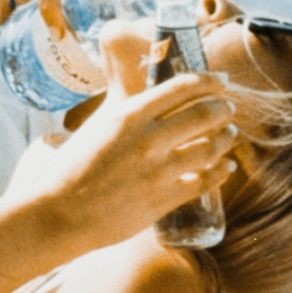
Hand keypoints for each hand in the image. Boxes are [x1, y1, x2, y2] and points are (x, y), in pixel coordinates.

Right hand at [8, 71, 236, 253]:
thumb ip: (125, 104)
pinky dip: (221, 172)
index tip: (221, 79)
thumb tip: (148, 89)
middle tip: (227, 107)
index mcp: (130, 114)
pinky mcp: (164, 199)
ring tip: (229, 134)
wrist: (62, 212)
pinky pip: (205, 181)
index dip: (209, 80)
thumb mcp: (98, 123)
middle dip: (223, 108)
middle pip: (205, 115)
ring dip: (226, 138)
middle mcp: (149, 139)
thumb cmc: (74, 166)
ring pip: (211, 147)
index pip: (183, 87)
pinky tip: (226, 167)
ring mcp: (159, 171)